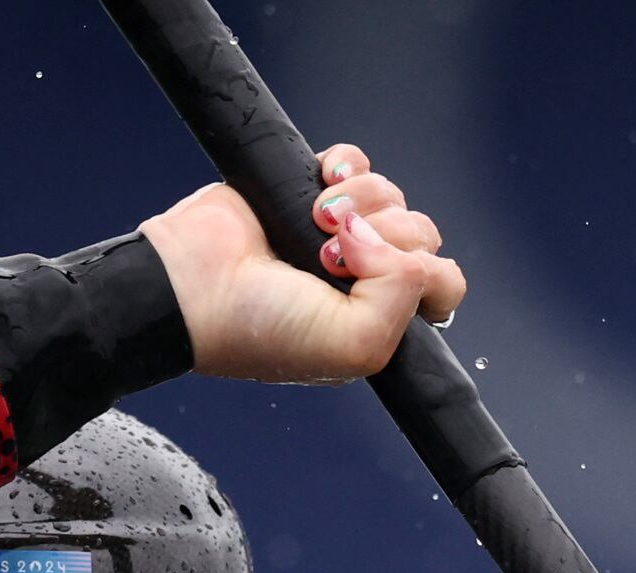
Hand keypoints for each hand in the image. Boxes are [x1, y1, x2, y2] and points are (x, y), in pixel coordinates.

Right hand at [139, 143, 467, 384]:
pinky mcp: (308, 192)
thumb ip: (402, 300)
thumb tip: (392, 241)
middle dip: (386, 237)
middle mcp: (366, 278)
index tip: (372, 281)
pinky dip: (346, 165)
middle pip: (421, 234)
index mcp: (381, 321)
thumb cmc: (260, 330)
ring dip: (362, 200)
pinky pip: (356, 163)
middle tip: (331, 258)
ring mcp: (339, 234)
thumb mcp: (354, 346)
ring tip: (315, 221)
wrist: (192, 288)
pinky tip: (320, 183)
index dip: (421, 276)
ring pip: (390, 196)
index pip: (442, 286)